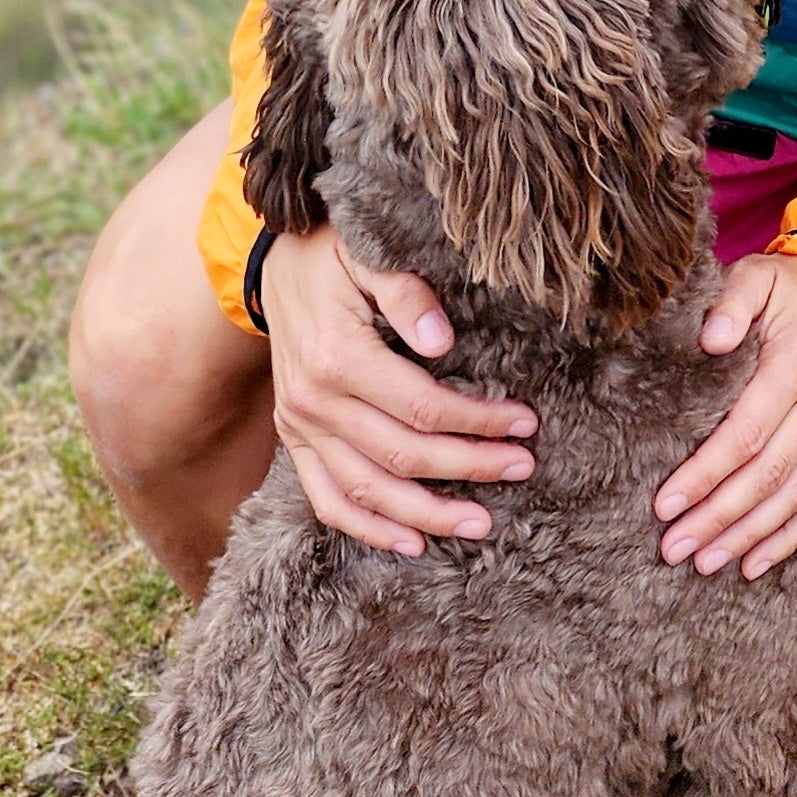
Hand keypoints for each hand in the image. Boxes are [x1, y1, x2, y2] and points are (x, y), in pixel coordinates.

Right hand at [259, 227, 536, 555]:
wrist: (272, 263)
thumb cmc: (332, 254)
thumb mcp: (367, 255)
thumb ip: (405, 294)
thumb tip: (442, 342)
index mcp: (336, 355)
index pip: (421, 406)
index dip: (477, 420)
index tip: (525, 423)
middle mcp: (313, 400)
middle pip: (402, 454)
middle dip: (468, 466)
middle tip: (522, 468)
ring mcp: (299, 425)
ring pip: (367, 489)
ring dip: (426, 514)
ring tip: (480, 524)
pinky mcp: (294, 438)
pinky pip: (327, 499)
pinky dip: (368, 527)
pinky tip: (412, 543)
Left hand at [654, 253, 796, 579]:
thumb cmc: (784, 289)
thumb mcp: (753, 277)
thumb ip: (729, 304)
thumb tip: (709, 341)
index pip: (746, 432)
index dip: (705, 473)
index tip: (665, 504)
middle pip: (769, 474)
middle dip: (719, 517)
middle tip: (674, 547)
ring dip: (750, 535)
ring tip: (705, 562)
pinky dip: (793, 537)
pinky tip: (756, 562)